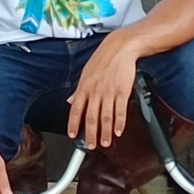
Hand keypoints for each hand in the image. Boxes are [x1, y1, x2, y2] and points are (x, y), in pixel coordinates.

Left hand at [67, 28, 142, 148]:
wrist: (120, 48)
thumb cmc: (103, 60)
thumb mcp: (86, 73)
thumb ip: (79, 90)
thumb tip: (71, 102)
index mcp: (84, 86)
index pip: (76, 109)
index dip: (73, 124)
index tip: (72, 136)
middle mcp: (95, 91)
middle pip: (91, 117)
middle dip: (90, 134)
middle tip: (90, 146)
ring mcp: (109, 92)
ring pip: (106, 117)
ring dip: (106, 133)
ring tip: (106, 143)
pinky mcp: (123, 91)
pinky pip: (120, 111)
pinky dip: (120, 123)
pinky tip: (119, 131)